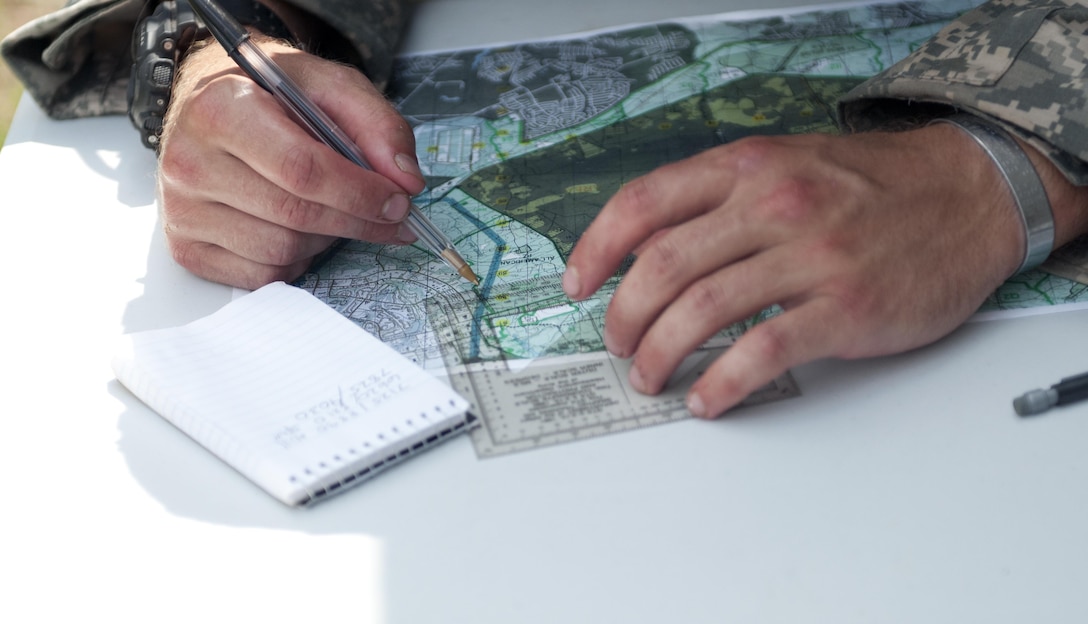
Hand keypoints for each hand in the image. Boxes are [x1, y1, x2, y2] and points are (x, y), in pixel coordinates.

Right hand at [158, 36, 424, 288]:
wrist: (212, 101)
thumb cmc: (272, 96)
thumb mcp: (330, 86)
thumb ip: (377, 125)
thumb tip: (406, 181)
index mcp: (220, 109)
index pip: (300, 169)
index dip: (359, 192)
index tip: (398, 201)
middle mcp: (189, 161)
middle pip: (295, 215)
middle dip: (357, 221)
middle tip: (392, 217)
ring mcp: (182, 211)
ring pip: (281, 251)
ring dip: (327, 240)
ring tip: (337, 213)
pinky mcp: (186, 248)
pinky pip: (262, 276)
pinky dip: (298, 261)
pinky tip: (303, 231)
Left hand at [562, 124, 1078, 417]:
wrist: (967, 196)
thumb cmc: (870, 186)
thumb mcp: (784, 163)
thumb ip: (717, 198)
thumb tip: (644, 249)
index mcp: (747, 168)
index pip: (643, 203)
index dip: (595, 249)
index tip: (576, 286)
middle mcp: (772, 205)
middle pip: (662, 266)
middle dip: (624, 317)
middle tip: (619, 345)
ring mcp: (809, 256)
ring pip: (701, 311)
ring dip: (660, 354)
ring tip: (651, 377)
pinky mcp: (844, 308)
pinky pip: (762, 352)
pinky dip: (722, 383)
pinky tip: (707, 399)